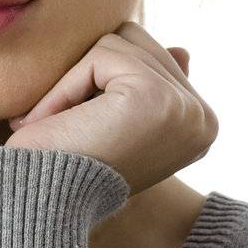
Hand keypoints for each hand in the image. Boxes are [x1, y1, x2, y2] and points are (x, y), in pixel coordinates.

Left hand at [5, 21, 217, 194]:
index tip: (94, 127)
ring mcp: (185, 107)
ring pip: (118, 42)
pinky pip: (100, 53)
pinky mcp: (154, 95)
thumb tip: (184, 50)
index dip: (106, 79)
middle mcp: (203, 119)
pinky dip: (69, 85)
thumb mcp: (119, 122)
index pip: (152, 55)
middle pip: (138, 41)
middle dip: (95, 72)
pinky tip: (65, 124)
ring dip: (78, 79)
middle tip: (74, 124)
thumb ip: (154, 83)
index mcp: (202, 126)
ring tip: (69, 125)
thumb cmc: (70, 166)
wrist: (44, 206)